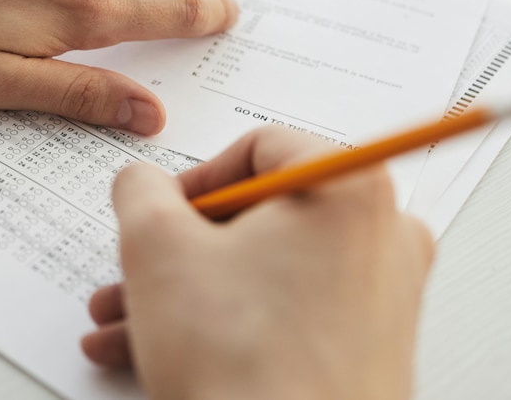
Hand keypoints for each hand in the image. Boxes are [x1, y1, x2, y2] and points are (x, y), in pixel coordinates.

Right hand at [81, 127, 434, 399]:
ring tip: (127, 321)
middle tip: (139, 269)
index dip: (196, 177)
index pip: (263, 146)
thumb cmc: (245, 365)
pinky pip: (286, 316)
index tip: (163, 208)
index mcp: (349, 188)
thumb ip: (139, 191)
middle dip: (181, 248)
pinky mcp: (369, 352)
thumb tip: (143, 183)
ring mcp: (383, 299)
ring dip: (189, 291)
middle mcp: (383, 237)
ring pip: (265, 272)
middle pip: (263, 217)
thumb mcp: (156, 248)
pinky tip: (159, 350)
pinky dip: (225, 324)